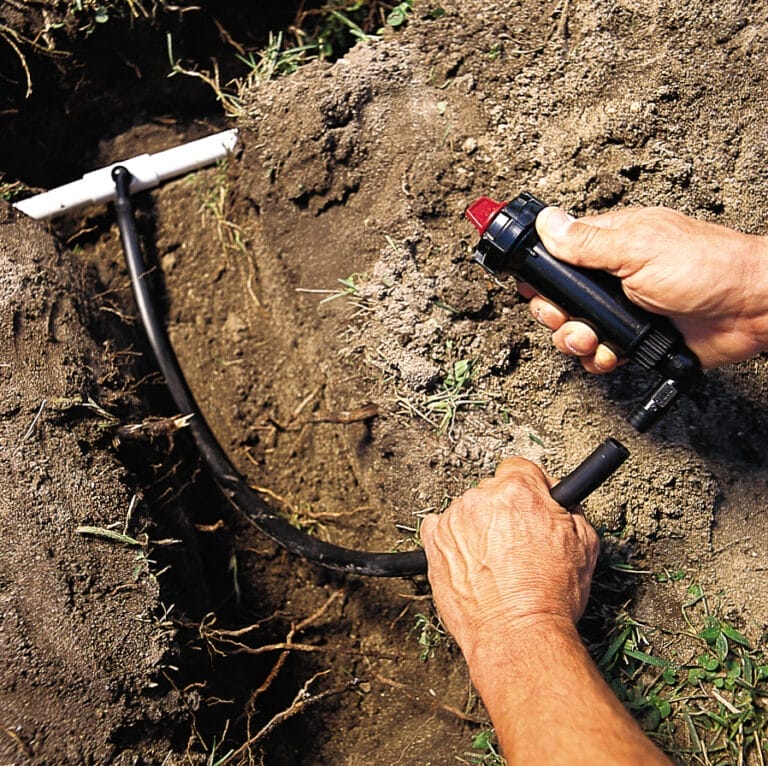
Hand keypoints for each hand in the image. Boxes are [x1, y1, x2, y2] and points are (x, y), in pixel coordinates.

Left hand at [420, 458, 598, 659]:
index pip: (520, 468)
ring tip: (496, 564)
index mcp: (518, 491)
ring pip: (468, 512)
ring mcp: (454, 521)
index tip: (532, 503)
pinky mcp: (434, 544)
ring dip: (479, 529)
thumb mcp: (584, 544)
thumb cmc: (550, 597)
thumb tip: (561, 502)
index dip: (530, 487)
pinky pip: (439, 530)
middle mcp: (481, 499)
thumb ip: (569, 511)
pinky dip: (453, 542)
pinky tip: (470, 563)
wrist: (517, 634)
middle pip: (492, 491)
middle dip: (505, 512)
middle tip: (519, 544)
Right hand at [524, 205, 767, 371]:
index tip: (540, 291)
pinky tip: (614, 353)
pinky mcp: (634, 339)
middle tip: (570, 319)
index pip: (557, 257)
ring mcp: (622, 310)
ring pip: (575, 331)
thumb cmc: (708, 268)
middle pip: (559, 300)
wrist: (750, 310)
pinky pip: (600, 355)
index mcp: (609, 246)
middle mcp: (611, 278)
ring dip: (576, 341)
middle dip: (556, 315)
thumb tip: (547, 222)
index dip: (543, 276)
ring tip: (593, 340)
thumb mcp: (638, 248)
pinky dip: (601, 359)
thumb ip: (588, 242)